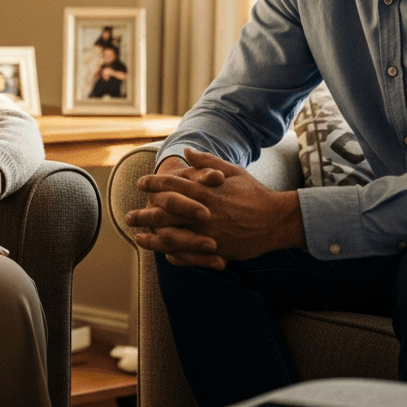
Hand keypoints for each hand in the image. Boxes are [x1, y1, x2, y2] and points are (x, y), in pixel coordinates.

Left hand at [125, 148, 304, 269]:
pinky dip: (173, 255)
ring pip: (173, 238)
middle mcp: (204, 213)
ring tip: (137, 237)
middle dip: (145, 214)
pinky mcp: (217, 250)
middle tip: (128, 215)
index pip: (173, 185)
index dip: (154, 184)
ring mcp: (209, 234)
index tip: (141, 184)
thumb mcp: (232, 171)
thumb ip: (207, 162)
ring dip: (152, 238)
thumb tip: (187, 151)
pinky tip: (162, 253)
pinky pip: (190, 255)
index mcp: (207, 192)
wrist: (278, 220)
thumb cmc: (254, 193)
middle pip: (166, 213)